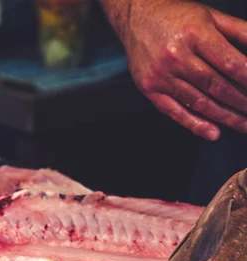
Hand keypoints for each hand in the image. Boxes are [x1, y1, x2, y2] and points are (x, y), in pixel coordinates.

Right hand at [114, 1, 246, 139]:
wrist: (136, 18)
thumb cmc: (176, 16)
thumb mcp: (211, 16)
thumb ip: (240, 32)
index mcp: (195, 34)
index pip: (230, 64)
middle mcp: (176, 56)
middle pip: (216, 87)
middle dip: (242, 103)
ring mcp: (161, 75)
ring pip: (199, 102)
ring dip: (225, 117)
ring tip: (244, 125)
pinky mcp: (150, 88)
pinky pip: (175, 111)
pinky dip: (195, 124)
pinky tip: (213, 132)